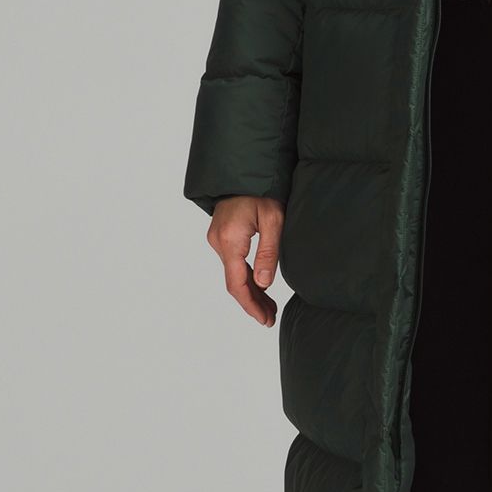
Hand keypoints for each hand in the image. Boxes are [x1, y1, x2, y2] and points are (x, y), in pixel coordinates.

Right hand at [207, 195, 284, 325]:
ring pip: (233, 275)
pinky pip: (232, 264)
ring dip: (250, 292)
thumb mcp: (273, 219)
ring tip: (268, 308)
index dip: (250, 305)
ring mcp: (217, 240)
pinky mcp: (221, 237)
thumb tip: (264, 284)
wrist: (243, 172)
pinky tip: (259, 286)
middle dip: (251, 303)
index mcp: (230, 240)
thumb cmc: (261, 191)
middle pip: (233, 283)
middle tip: (269, 318)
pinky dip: (245, 278)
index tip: (264, 319)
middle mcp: (218, 242)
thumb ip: (268, 252)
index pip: (237, 284)